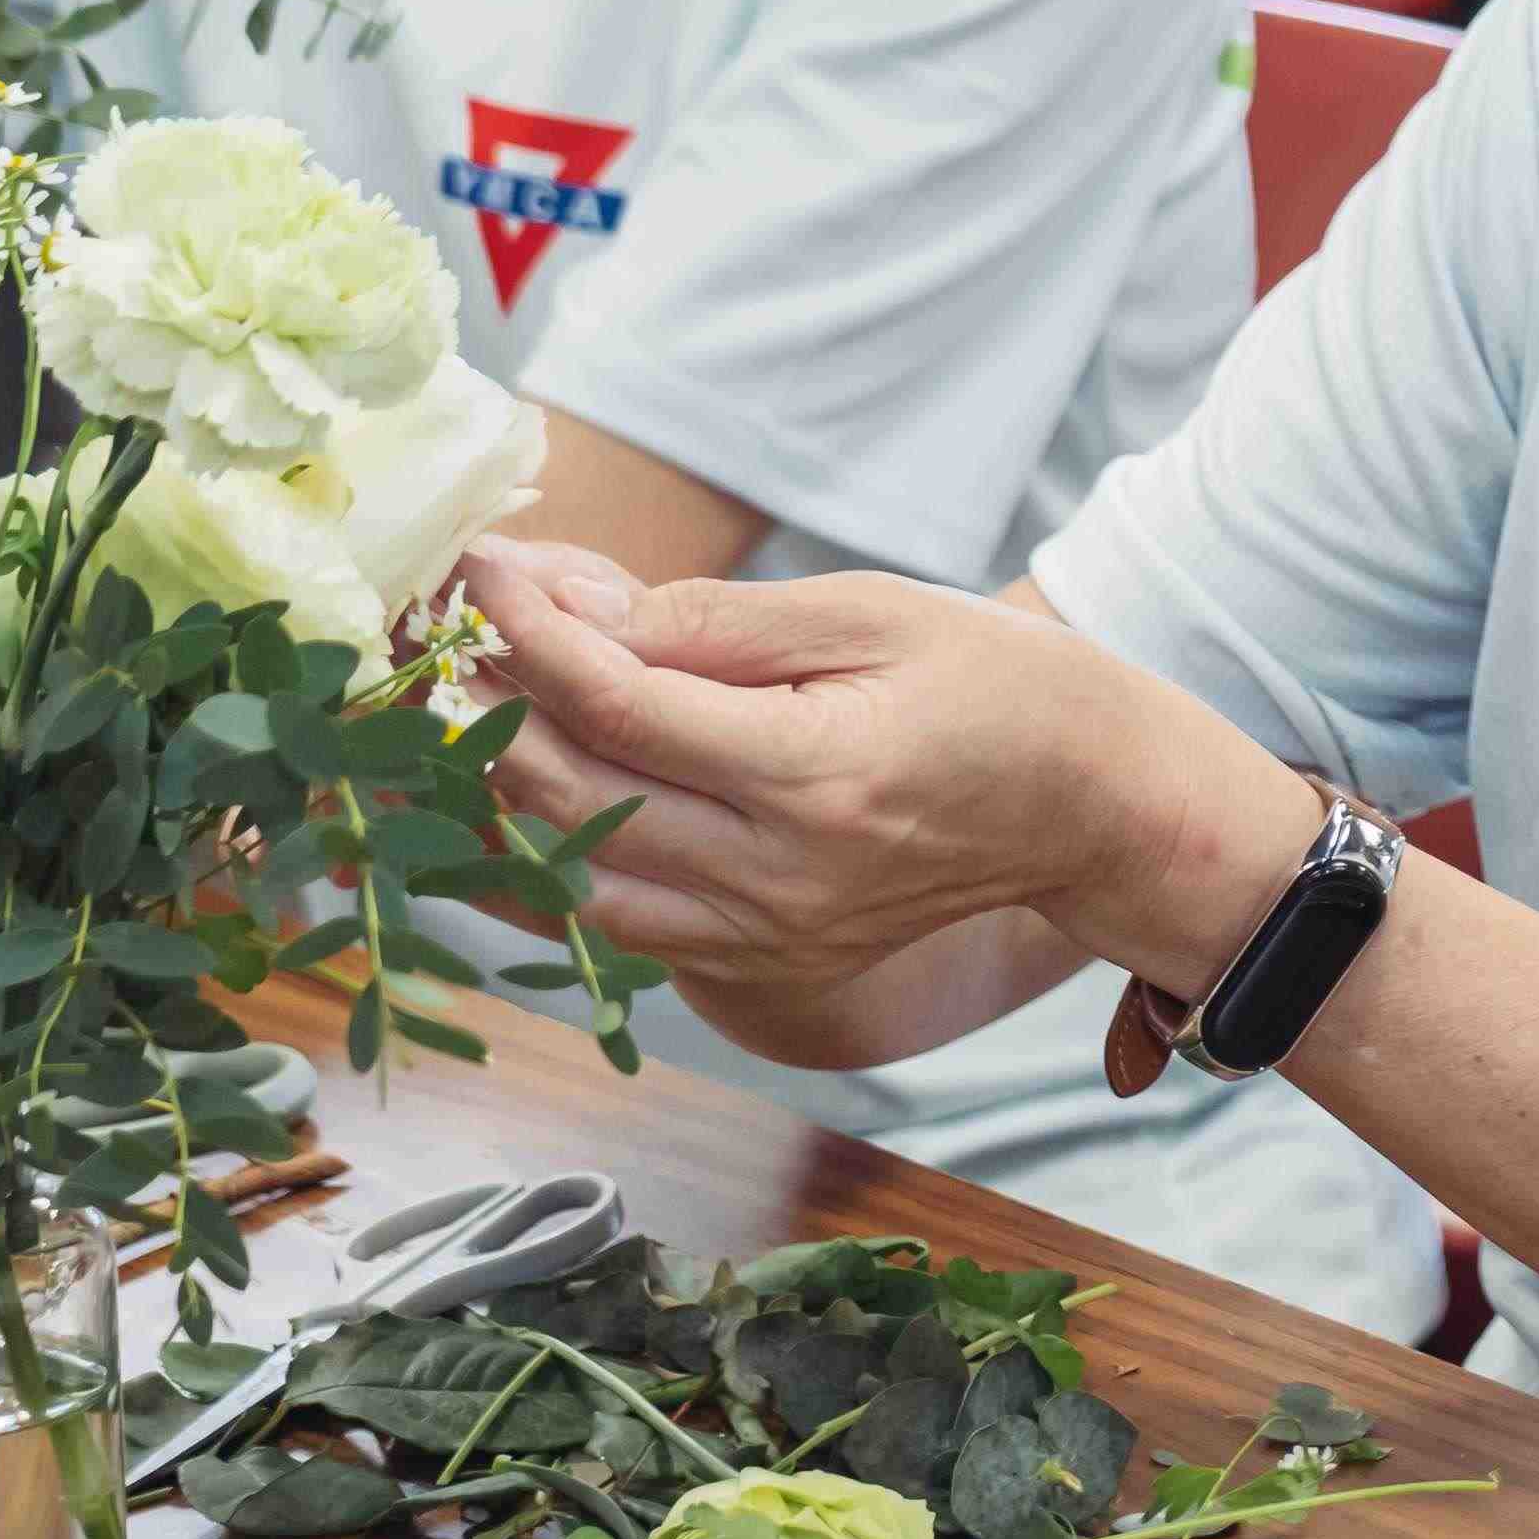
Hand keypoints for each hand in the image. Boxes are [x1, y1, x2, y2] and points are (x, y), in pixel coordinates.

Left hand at [468, 539, 1213, 1006]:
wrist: (1090, 806)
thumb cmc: (995, 688)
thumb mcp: (872, 612)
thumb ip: (716, 621)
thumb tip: (575, 609)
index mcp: (818, 778)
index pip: (621, 707)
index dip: (530, 632)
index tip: (481, 569)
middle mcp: (781, 880)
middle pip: (572, 795)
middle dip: (488, 702)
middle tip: (448, 627)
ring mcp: (767, 940)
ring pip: (567, 878)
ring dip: (491, 795)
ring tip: (451, 711)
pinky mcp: (759, 970)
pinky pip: (609, 926)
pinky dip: (537, 866)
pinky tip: (497, 803)